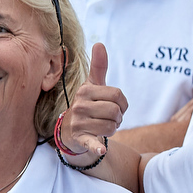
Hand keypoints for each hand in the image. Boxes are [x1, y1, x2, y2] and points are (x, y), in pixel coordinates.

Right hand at [59, 43, 126, 157]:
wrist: (70, 131)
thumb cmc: (87, 105)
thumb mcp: (92, 86)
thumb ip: (99, 67)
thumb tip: (99, 43)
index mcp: (85, 91)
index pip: (118, 95)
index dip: (122, 103)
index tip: (114, 106)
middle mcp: (80, 105)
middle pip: (116, 111)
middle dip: (118, 117)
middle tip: (108, 118)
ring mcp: (79, 123)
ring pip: (112, 126)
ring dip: (113, 129)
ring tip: (102, 127)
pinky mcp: (80, 139)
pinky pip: (92, 142)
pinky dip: (97, 147)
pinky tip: (101, 150)